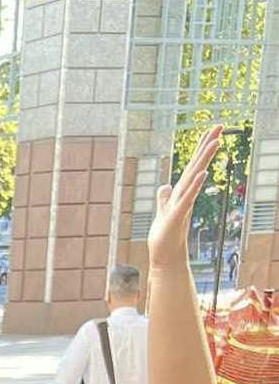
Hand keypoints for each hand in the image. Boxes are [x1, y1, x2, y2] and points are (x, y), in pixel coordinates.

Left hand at [148, 125, 221, 272]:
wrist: (165, 258)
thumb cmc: (165, 237)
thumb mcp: (162, 213)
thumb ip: (164, 199)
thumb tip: (165, 186)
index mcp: (182, 192)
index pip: (192, 166)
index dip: (200, 148)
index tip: (212, 130)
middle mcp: (185, 196)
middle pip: (196, 166)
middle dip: (207, 146)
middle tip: (221, 125)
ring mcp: (182, 205)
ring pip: (194, 178)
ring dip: (204, 160)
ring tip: (216, 142)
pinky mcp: (176, 217)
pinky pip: (187, 199)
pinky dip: (194, 186)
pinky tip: (202, 174)